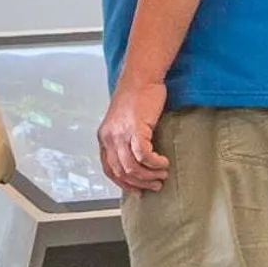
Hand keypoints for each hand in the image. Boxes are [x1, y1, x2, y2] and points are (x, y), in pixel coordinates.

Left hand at [98, 77, 170, 192]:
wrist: (141, 76)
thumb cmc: (137, 96)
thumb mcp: (124, 121)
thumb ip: (125, 139)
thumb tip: (137, 159)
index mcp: (104, 137)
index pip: (108, 169)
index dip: (123, 183)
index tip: (136, 189)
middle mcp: (109, 137)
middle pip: (121, 171)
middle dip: (139, 183)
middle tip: (154, 185)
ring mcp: (121, 134)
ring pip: (132, 167)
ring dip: (149, 175)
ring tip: (162, 175)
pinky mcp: (135, 129)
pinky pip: (144, 156)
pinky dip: (155, 163)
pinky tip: (163, 162)